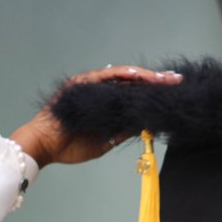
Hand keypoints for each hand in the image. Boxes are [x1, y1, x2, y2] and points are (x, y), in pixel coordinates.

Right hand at [10, 65, 181, 168]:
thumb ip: (123, 130)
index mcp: (106, 105)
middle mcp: (100, 92)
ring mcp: (90, 86)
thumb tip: (148, 124)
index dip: (153, 93)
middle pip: (132, 83)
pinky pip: (105, 76)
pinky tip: (139, 75)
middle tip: (176, 80)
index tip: (173, 93)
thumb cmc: (69, 146)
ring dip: (144, 76)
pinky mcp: (81, 84)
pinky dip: (122, 74)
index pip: (134, 95)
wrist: (44, 147)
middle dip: (155, 82)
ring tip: (163, 78)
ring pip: (122, 76)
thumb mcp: (106, 141)